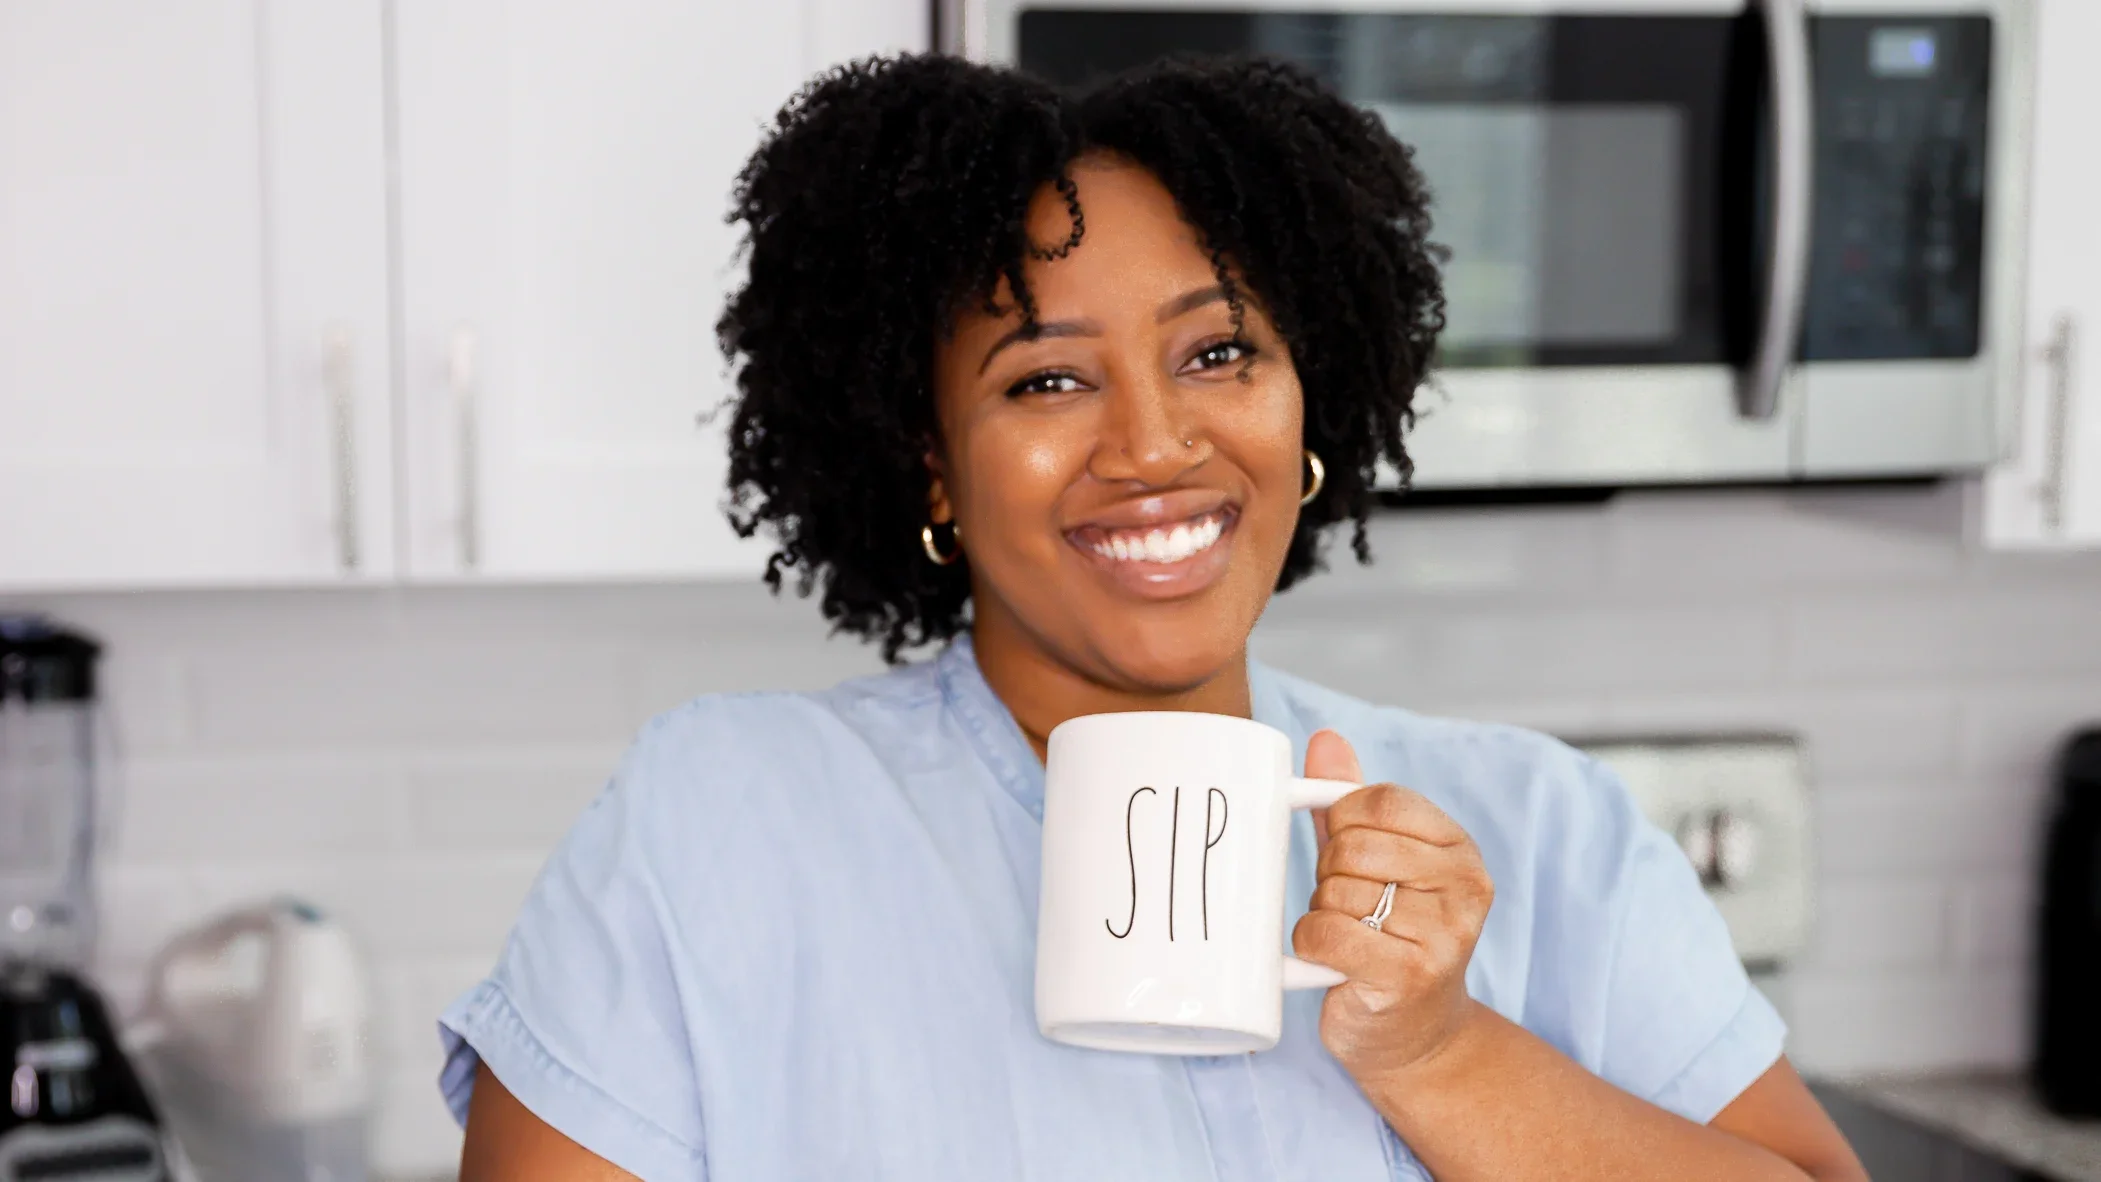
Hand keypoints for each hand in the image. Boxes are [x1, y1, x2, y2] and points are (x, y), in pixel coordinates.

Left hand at [1294, 729, 1494, 1086]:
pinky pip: (1327, 933)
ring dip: (1324, 914)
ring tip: (1350, 937)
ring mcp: (1443, 935)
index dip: (1341, 824)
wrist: (1416, 1036)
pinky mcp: (1409, 978)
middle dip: (1330, 876)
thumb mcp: (1377, 862)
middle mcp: (1464, 887)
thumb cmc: (1388, 935)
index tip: (1348, 855)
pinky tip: (1332, 961)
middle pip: (1353, 847)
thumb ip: (1352, 800)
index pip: (1377, 801)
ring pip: (1337, 892)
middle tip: (1349, 906)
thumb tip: (1325, 739)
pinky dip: (1311, 945)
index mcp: (1459, 848)